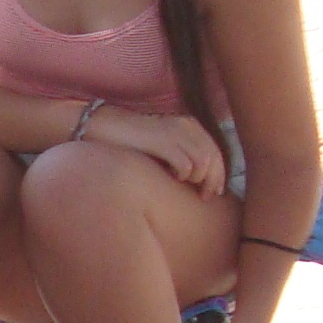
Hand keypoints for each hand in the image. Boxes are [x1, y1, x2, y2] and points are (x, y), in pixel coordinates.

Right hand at [91, 108, 226, 196]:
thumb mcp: (160, 144)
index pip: (215, 152)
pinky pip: (186, 165)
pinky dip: (183, 175)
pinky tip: (170, 177)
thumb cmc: (130, 142)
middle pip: (214, 158)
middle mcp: (186, 126)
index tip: (213, 192)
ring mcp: (175, 132)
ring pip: (204, 162)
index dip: (218, 174)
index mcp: (189, 125)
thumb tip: (199, 178)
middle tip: (204, 197)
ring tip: (183, 184)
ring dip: (197, 179)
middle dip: (212, 180)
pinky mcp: (162, 141)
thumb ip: (180, 154)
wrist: (104, 126)